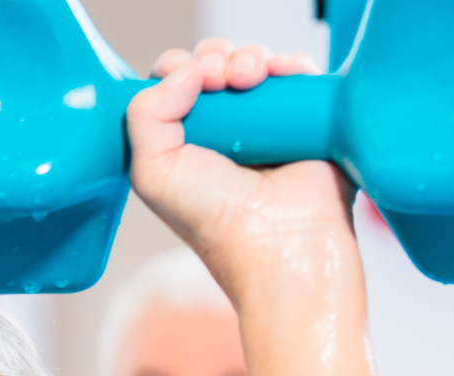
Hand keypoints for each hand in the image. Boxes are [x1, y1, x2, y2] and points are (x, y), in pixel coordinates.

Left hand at [126, 40, 353, 300]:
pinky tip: (279, 75)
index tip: (185, 78)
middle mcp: (224, 130)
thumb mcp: (153, 172)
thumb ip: (145, 114)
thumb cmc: (214, 219)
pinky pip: (300, 73)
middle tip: (218, 78)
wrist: (279, 241)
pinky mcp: (308, 119)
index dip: (175, 69)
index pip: (172, 84)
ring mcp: (266, 123)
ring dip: (247, 58)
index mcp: (182, 141)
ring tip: (247, 79)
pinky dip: (290, 63)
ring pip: (255, 63)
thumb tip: (186, 69)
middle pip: (213, 65)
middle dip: (212, 58)